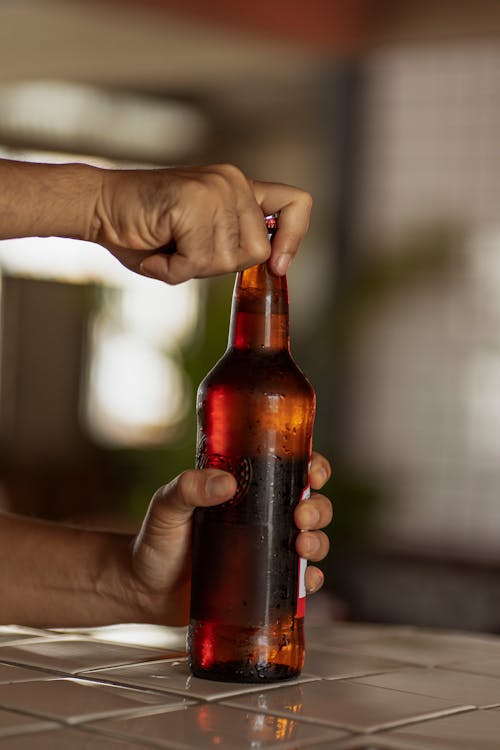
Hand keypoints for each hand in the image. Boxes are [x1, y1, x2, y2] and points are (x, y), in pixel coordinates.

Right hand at [95, 163, 311, 283]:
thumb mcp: (201, 239)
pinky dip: (173, 269)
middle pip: (257, 252)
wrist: (99, 208)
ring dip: (192, 267)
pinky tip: (155, 249)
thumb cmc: (146, 231)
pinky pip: (198, 260)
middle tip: (183, 250)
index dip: (294, 238)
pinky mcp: (193, 201)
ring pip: (228, 260)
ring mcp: (215, 189)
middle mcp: (233, 182)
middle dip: (218, 265)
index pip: (296, 203)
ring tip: (166, 246)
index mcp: (239, 188)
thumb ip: (232, 246)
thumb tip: (274, 263)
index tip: (278, 265)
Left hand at [130, 452, 331, 624]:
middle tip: (301, 516)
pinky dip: (311, 581)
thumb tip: (225, 482)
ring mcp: (267, 551)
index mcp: (247, 490)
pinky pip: (299, 582)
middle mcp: (264, 518)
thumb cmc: (155, 541)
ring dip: (318, 541)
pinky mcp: (265, 584)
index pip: (289, 470)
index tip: (313, 473)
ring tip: (302, 546)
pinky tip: (306, 581)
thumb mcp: (166, 506)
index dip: (312, 467)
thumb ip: (188, 488)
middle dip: (317, 508)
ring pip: (312, 540)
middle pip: (310, 505)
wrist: (143, 591)